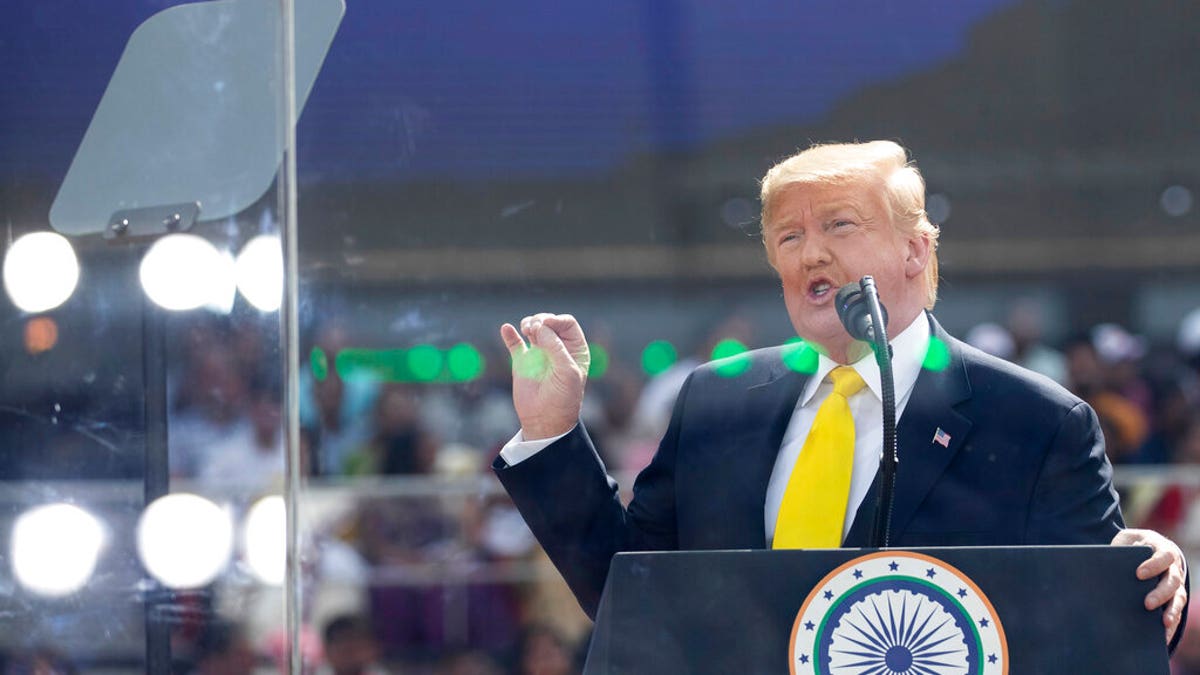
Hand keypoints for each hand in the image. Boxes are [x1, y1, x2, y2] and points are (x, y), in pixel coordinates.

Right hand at [500, 313, 589, 439]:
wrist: (545, 421)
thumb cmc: (563, 398)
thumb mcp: (567, 372)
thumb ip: (556, 347)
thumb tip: (540, 327)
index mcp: (574, 349)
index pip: (567, 324)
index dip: (557, 320)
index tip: (547, 324)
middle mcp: (557, 348)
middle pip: (549, 322)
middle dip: (541, 320)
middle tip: (534, 329)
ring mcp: (539, 353)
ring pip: (533, 328)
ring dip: (528, 323)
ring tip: (527, 330)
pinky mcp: (522, 362)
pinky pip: (514, 343)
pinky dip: (509, 334)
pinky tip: (506, 329)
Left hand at [1112, 528, 1187, 644]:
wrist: (1144, 544)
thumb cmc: (1132, 545)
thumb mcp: (1126, 541)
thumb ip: (1120, 551)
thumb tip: (1099, 566)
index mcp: (1162, 550)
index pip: (1163, 557)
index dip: (1153, 565)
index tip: (1139, 574)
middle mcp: (1173, 567)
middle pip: (1172, 581)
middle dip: (1160, 593)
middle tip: (1147, 603)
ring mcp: (1176, 583)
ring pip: (1178, 597)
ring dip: (1172, 610)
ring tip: (1163, 623)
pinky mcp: (1174, 596)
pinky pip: (1176, 610)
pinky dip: (1172, 622)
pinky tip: (1164, 635)